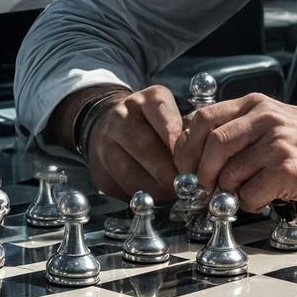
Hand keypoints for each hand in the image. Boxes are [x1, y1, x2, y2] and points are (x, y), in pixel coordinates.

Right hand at [85, 85, 182, 202]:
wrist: (107, 121)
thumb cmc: (151, 122)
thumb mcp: (171, 114)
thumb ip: (184, 130)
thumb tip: (199, 161)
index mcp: (147, 100)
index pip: (165, 118)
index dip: (178, 144)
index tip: (191, 162)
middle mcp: (122, 116)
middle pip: (146, 148)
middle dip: (168, 172)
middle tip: (185, 186)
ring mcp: (104, 141)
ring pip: (129, 171)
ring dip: (154, 188)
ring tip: (171, 194)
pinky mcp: (98, 167)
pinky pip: (118, 187)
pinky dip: (138, 195)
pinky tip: (152, 197)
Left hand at [174, 94, 296, 226]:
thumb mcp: (276, 121)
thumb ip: (242, 132)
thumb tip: (197, 159)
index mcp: (257, 105)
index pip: (203, 119)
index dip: (187, 148)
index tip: (187, 168)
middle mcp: (265, 118)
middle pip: (211, 145)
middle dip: (202, 174)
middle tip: (207, 190)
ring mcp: (277, 143)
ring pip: (228, 175)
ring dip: (230, 193)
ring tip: (246, 194)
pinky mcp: (287, 170)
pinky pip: (249, 195)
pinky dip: (251, 204)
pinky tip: (267, 200)